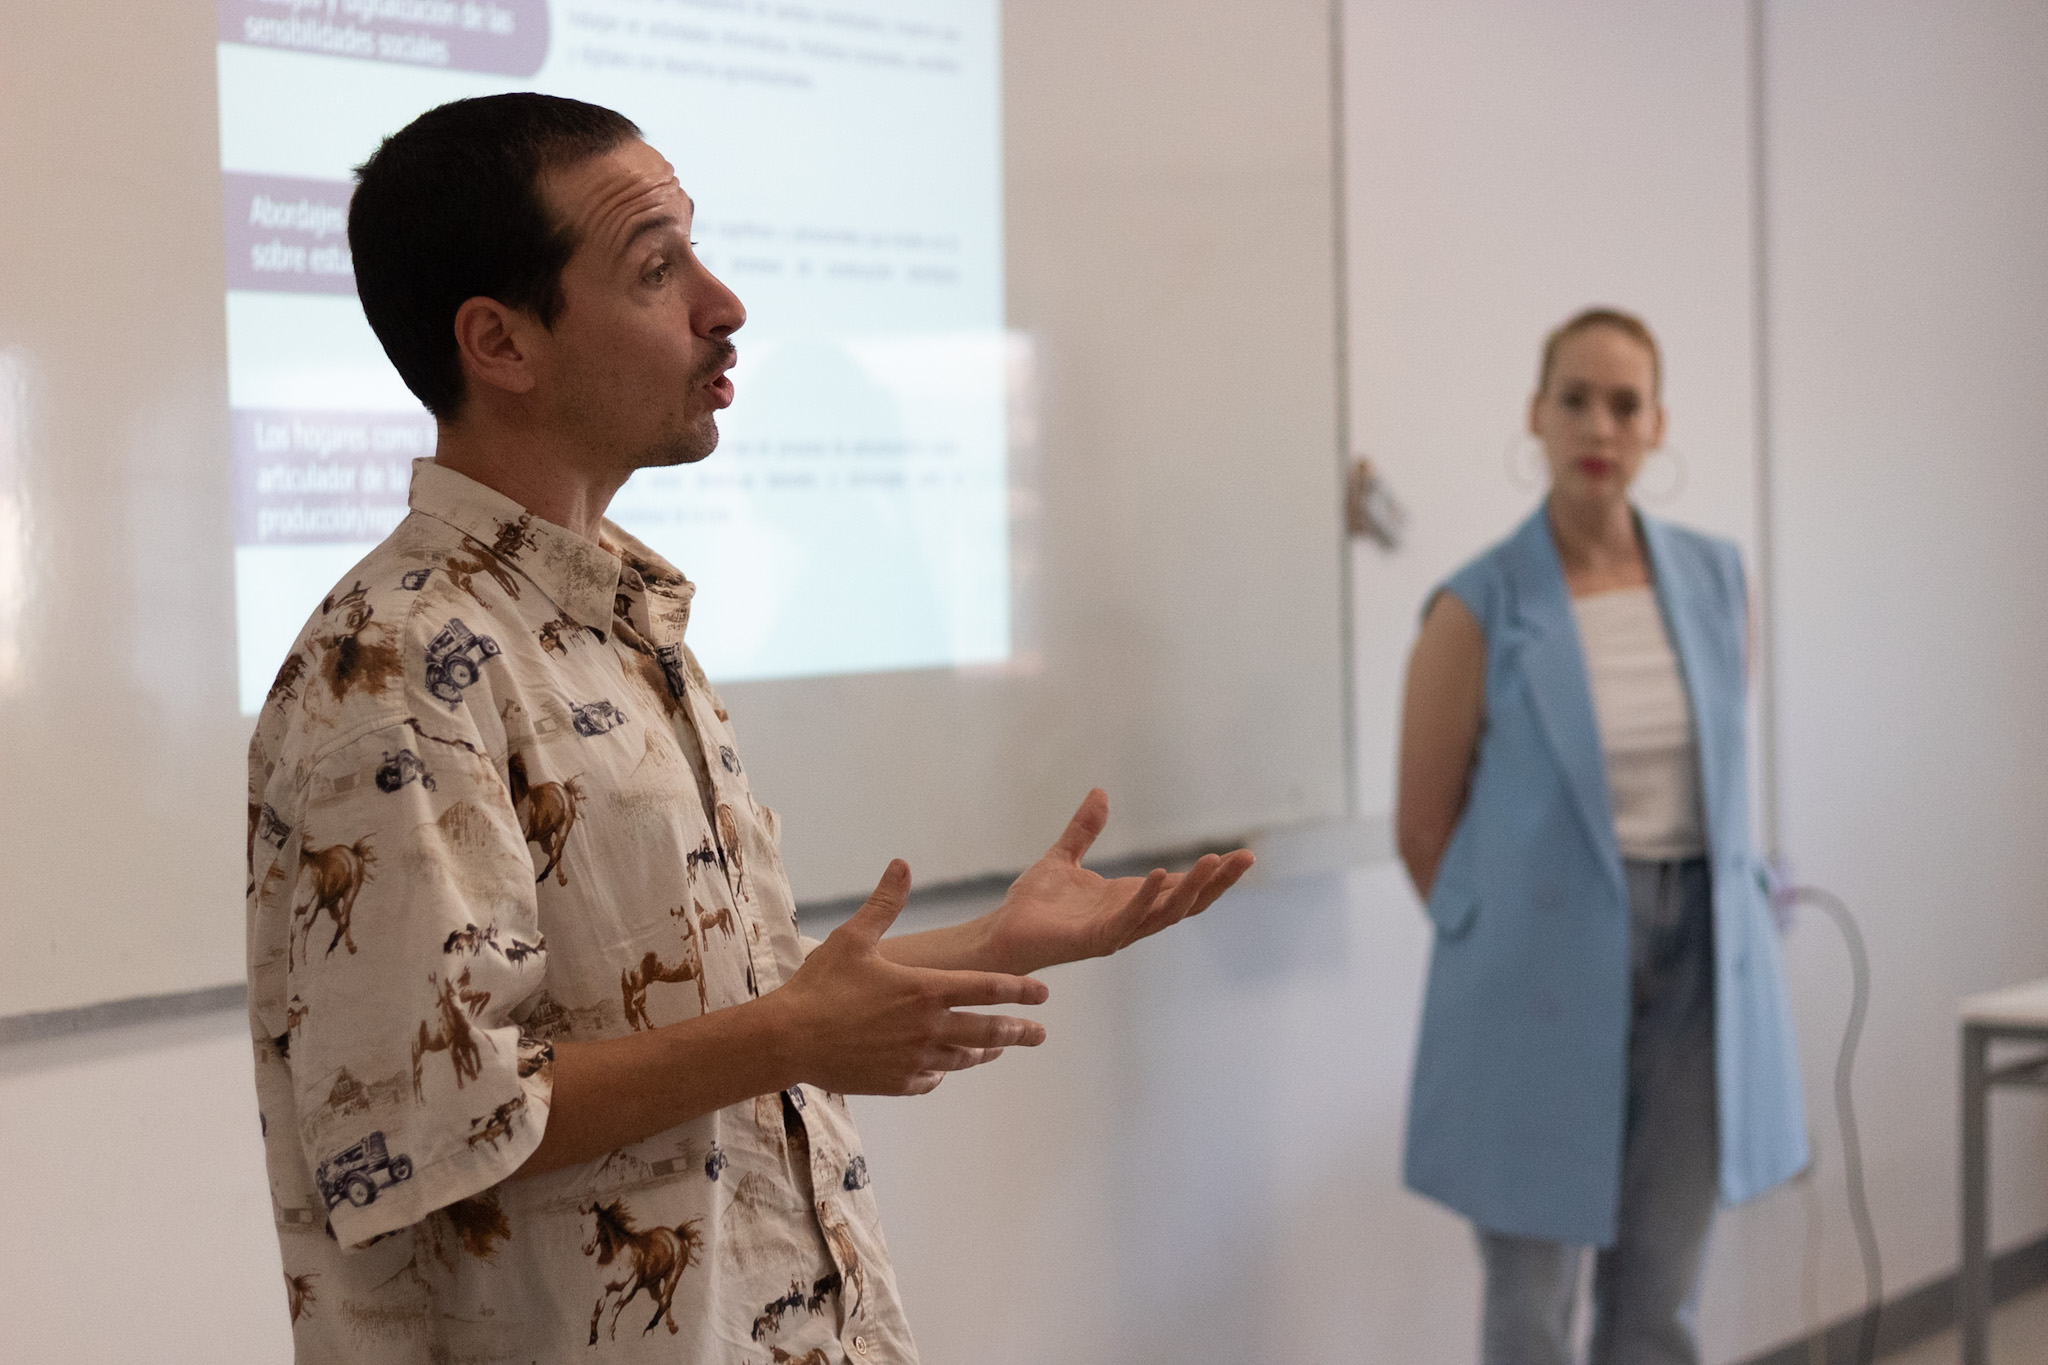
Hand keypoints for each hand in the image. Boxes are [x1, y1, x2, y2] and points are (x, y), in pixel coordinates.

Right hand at [775, 860, 1049, 1095]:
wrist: (788, 1040)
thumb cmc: (820, 985)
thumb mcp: (853, 938)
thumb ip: (885, 903)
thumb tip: (902, 864)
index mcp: (925, 990)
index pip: (987, 989)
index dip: (1020, 991)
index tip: (1044, 994)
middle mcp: (927, 1028)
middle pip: (987, 1031)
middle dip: (1018, 1031)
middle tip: (1040, 1034)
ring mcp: (913, 1059)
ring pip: (961, 1059)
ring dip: (983, 1052)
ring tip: (996, 1048)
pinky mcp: (895, 1082)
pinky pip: (930, 1079)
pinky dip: (941, 1072)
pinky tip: (941, 1069)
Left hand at [981, 789, 1254, 975]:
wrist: (1002, 932)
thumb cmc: (1033, 905)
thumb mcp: (1063, 857)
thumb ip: (1084, 829)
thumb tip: (1100, 793)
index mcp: (1129, 899)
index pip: (1182, 887)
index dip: (1212, 873)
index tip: (1241, 855)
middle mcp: (1130, 918)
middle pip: (1187, 902)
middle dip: (1218, 882)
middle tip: (1246, 858)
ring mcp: (1117, 931)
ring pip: (1166, 913)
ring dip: (1192, 889)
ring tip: (1215, 862)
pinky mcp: (1095, 939)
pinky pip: (1128, 920)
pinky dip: (1146, 899)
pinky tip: (1160, 875)